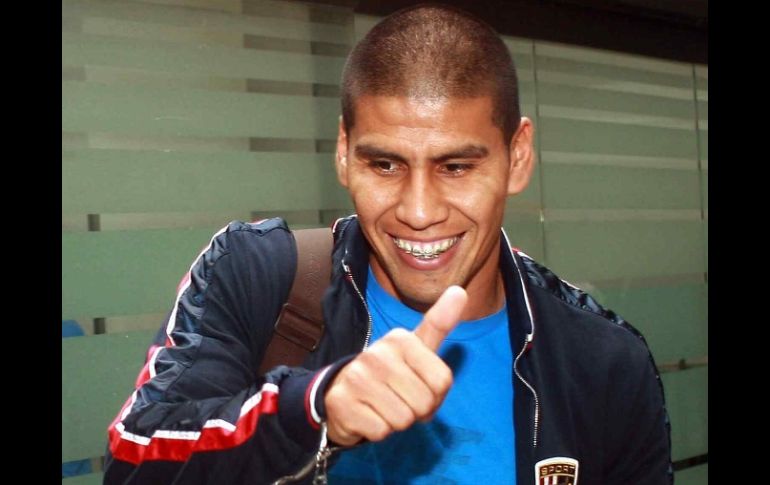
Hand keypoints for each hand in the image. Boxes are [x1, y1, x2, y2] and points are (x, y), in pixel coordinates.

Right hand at [324, 286, 467, 445]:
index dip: (435, 394)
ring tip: (383, 406)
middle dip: (416, 410)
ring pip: (403, 419)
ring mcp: (357, 378)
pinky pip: (381, 432)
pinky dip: (378, 431)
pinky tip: (367, 415)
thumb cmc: (388, 373)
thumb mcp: (414, 348)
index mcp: (399, 339)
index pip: (443, 381)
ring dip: (397, 421)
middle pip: (424, 403)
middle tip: (399, 400)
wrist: (340, 392)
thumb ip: (439, 323)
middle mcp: (377, 354)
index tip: (417, 386)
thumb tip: (460, 291)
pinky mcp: (342, 404)